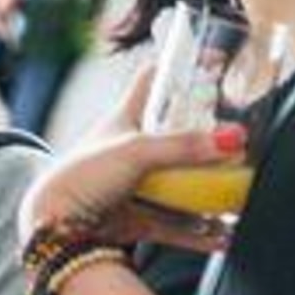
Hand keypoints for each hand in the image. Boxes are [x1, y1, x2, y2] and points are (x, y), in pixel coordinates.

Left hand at [16, 67, 243, 254]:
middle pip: (175, 134)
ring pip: (180, 182)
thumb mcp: (136, 151)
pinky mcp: (135, 219)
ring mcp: (134, 185)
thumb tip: (233, 139)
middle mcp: (130, 149)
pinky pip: (176, 225)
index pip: (152, 80)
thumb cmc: (81, 178)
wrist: (53, 230)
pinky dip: (200, 231)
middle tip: (240, 137)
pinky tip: (223, 234)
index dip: (179, 67)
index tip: (210, 61)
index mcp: (124, 119)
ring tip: (241, 188)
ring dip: (209, 188)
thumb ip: (185, 147)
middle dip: (207, 136)